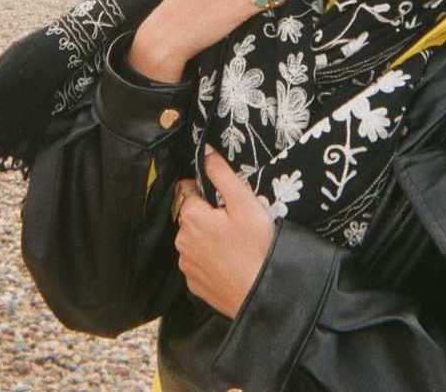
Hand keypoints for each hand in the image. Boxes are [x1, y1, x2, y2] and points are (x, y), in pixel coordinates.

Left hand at [173, 145, 276, 318]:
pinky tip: (229, 263)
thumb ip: (222, 173)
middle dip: (207, 215)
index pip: (188, 190)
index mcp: (191, 217)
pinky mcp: (193, 284)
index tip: (225, 201)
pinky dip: (209, 260)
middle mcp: (181, 241)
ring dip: (207, 238)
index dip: (206, 190)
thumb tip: (205, 151)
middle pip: (190, 216)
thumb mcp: (245, 202)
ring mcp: (186, 265)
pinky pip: (198, 263)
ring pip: (193, 240)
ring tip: (234, 245)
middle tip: (235, 224)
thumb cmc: (256, 246)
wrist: (263, 293)